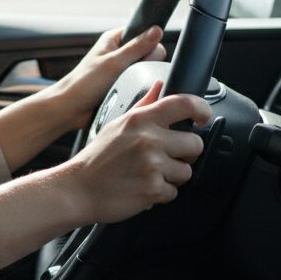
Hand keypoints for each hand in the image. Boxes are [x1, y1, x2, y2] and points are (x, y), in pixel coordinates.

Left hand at [55, 25, 165, 131]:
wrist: (71, 108)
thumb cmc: (84, 83)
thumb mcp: (114, 62)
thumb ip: (137, 47)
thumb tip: (157, 30)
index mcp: (115, 39)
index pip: (146, 34)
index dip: (148, 46)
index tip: (137, 59)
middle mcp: (119, 52)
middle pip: (150, 54)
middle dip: (144, 66)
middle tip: (127, 75)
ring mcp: (122, 69)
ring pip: (147, 71)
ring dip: (141, 79)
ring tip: (124, 86)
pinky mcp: (124, 85)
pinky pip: (142, 84)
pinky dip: (138, 89)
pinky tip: (128, 94)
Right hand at [61, 80, 210, 225]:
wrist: (78, 188)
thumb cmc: (97, 158)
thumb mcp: (117, 124)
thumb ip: (143, 106)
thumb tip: (159, 86)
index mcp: (140, 120)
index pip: (183, 104)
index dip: (201, 109)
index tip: (203, 117)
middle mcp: (148, 139)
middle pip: (194, 143)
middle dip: (185, 153)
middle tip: (166, 157)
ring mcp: (152, 165)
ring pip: (186, 171)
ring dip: (171, 176)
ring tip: (148, 174)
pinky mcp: (153, 189)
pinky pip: (173, 191)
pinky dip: (160, 193)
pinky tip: (142, 187)